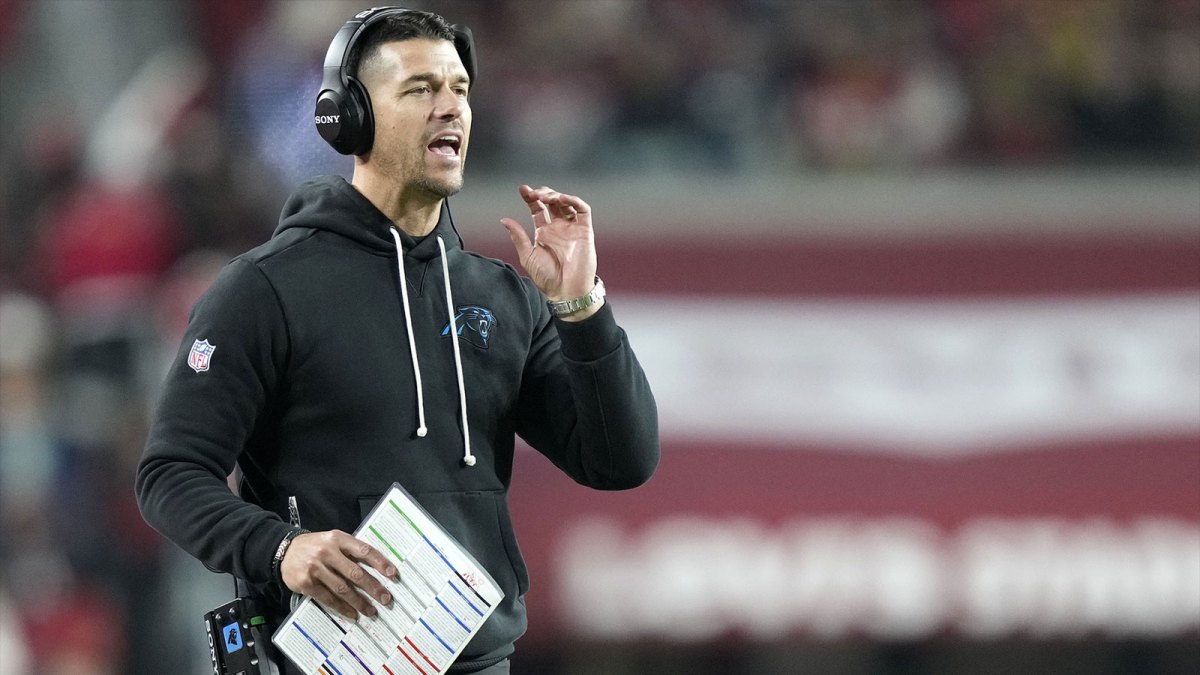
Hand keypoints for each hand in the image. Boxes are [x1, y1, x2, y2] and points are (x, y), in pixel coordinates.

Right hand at [281, 529, 397, 619]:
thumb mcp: (333, 540)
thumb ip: (351, 550)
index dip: (380, 562)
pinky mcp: (307, 583)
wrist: (284, 551)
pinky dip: (342, 608)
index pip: (364, 550)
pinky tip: (352, 614)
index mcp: (338, 539)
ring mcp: (316, 568)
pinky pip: (328, 598)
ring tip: (371, 611)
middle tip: (386, 599)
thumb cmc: (316, 546)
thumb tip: (377, 566)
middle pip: (355, 572)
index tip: (393, 574)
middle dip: (373, 587)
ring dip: (359, 602)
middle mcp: (327, 552)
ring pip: (342, 588)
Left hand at [501, 185, 601, 320]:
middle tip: (534, 193)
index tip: (523, 189)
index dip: (530, 198)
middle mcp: (558, 228)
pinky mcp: (585, 230)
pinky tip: (562, 199)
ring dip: (556, 195)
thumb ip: (518, 237)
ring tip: (546, 197)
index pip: (537, 209)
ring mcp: (572, 228)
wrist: (567, 290)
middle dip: (543, 193)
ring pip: (566, 203)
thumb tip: (504, 220)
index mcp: (544, 232)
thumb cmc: (547, 278)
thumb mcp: (528, 256)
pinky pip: (583, 210)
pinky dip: (574, 201)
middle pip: (551, 202)